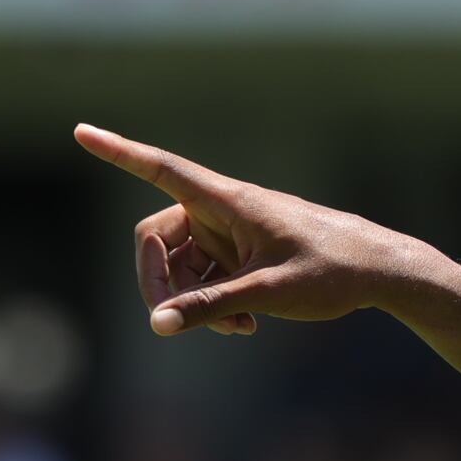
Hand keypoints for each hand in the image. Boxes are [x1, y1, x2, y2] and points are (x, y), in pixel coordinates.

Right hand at [73, 124, 420, 337]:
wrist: (380, 272)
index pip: (160, 169)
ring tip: (237, 328)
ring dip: (195, 300)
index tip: (80, 131)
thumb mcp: (268, 293)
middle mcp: (221, 210)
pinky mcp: (242, 253)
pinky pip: (207, 276)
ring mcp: (230, 232)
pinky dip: (216, 301)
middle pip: (158, 238)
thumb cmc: (331, 271)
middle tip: (173, 322)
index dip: (118, 152)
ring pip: (184, 265)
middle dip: (162, 282)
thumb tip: (157, 324)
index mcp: (226, 201)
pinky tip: (246, 325)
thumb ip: (211, 307)